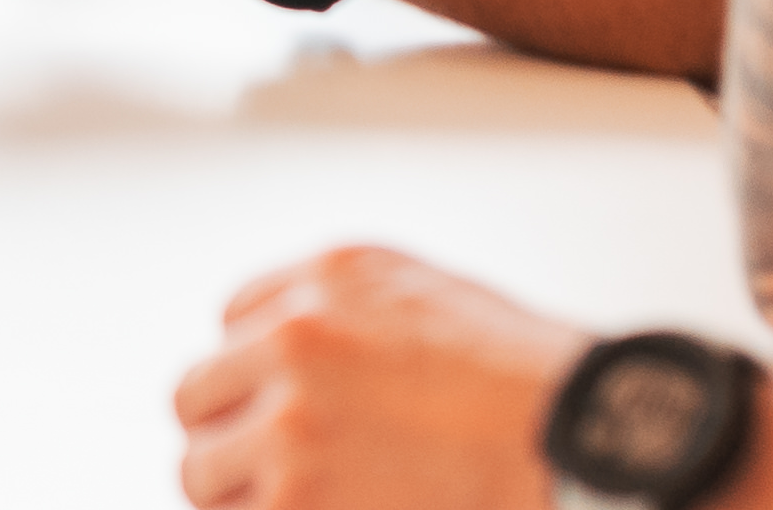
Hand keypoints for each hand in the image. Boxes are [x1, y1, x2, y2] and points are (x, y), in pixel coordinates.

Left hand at [174, 248, 584, 509]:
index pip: (231, 324)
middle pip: (196, 399)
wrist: (576, 448)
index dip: (259, 369)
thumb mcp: (420, 292)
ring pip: (201, 475)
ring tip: (304, 499)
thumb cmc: (520, 380)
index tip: (287, 399)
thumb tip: (263, 340)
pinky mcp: (299, 506)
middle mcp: (292, 346)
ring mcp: (289, 431)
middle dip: (229, 431)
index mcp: (320, 286)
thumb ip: (334, 304)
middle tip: (275, 463)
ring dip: (239, 493)